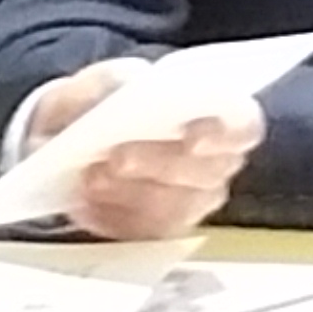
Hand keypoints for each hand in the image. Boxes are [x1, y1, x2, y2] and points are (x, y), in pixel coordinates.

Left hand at [20, 59, 258, 242]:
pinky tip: (85, 201)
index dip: (225, 135)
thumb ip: (109, 80)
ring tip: (91, 179)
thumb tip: (128, 84)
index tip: (191, 140)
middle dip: (160, 165)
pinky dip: (112, 216)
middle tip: (115, 158)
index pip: (244, 126)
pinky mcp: (162, 229)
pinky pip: (146, 231)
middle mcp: (216, 161)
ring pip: (177, 207)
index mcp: (218, 112)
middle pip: (208, 172)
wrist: (68, 143)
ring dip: (131, 193)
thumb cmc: (98, 106)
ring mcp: (192, 200)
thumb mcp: (95, 83)